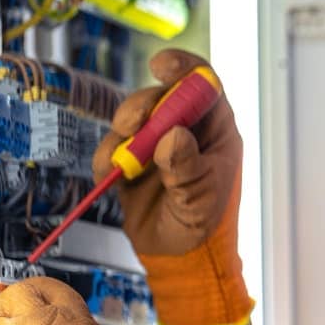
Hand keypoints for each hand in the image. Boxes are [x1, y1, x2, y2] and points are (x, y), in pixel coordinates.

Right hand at [92, 49, 251, 324]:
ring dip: (124, 130)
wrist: (179, 258)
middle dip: (143, 104)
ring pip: (132, 117)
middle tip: (133, 124)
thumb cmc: (203, 225)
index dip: (183, 68)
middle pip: (160, 95)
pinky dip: (108, 157)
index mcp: (216, 128)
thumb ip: (187, 167)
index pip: (203, 84)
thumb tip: (173, 136)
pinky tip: (114, 176)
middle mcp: (185, 128)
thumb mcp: (201, 198)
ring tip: (126, 161)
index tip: (161, 67)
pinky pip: (112, 146)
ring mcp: (156, 142)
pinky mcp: (131, 160)